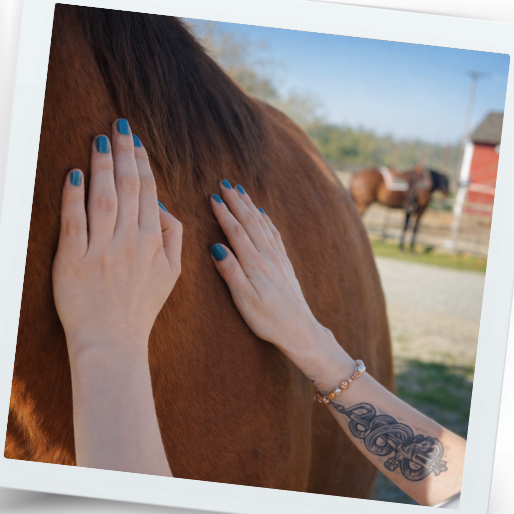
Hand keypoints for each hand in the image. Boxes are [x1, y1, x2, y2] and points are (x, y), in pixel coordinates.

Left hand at [52, 120, 182, 357]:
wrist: (112, 343)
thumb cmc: (139, 309)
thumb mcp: (171, 274)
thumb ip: (173, 236)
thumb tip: (162, 204)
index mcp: (154, 242)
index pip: (148, 191)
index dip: (141, 161)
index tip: (134, 139)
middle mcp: (130, 243)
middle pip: (128, 187)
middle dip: (123, 152)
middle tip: (117, 125)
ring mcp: (102, 252)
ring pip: (103, 198)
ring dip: (102, 166)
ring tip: (99, 140)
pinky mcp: (74, 262)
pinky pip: (74, 222)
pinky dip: (73, 197)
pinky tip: (73, 175)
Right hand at [207, 180, 352, 383]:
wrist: (300, 330)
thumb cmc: (268, 319)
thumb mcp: (243, 299)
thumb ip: (230, 271)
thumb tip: (216, 247)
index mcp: (254, 263)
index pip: (235, 231)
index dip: (224, 213)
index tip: (212, 197)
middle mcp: (268, 256)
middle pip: (250, 221)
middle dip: (236, 201)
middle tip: (224, 183)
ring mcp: (278, 258)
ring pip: (262, 224)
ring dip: (250, 206)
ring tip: (241, 191)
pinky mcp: (285, 264)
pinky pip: (274, 234)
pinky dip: (266, 220)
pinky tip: (262, 214)